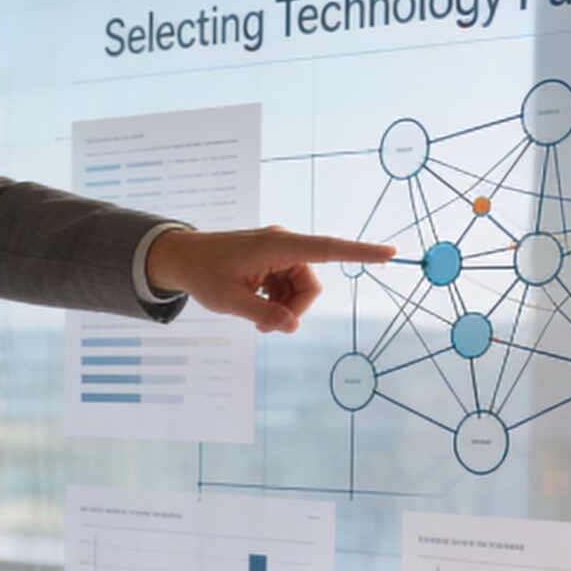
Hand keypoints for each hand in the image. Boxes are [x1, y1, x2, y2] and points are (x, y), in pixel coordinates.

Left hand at [143, 226, 394, 331]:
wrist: (181, 258)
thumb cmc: (203, 274)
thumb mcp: (230, 301)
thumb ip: (264, 314)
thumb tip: (292, 326)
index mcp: (277, 245)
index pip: (327, 249)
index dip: (360, 253)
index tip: (390, 253)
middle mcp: (283, 244)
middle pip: (311, 283)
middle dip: (295, 309)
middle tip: (267, 327)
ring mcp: (278, 252)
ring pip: (301, 288)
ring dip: (285, 309)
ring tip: (258, 321)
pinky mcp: (273, 261)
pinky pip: (289, 286)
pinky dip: (278, 302)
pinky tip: (258, 310)